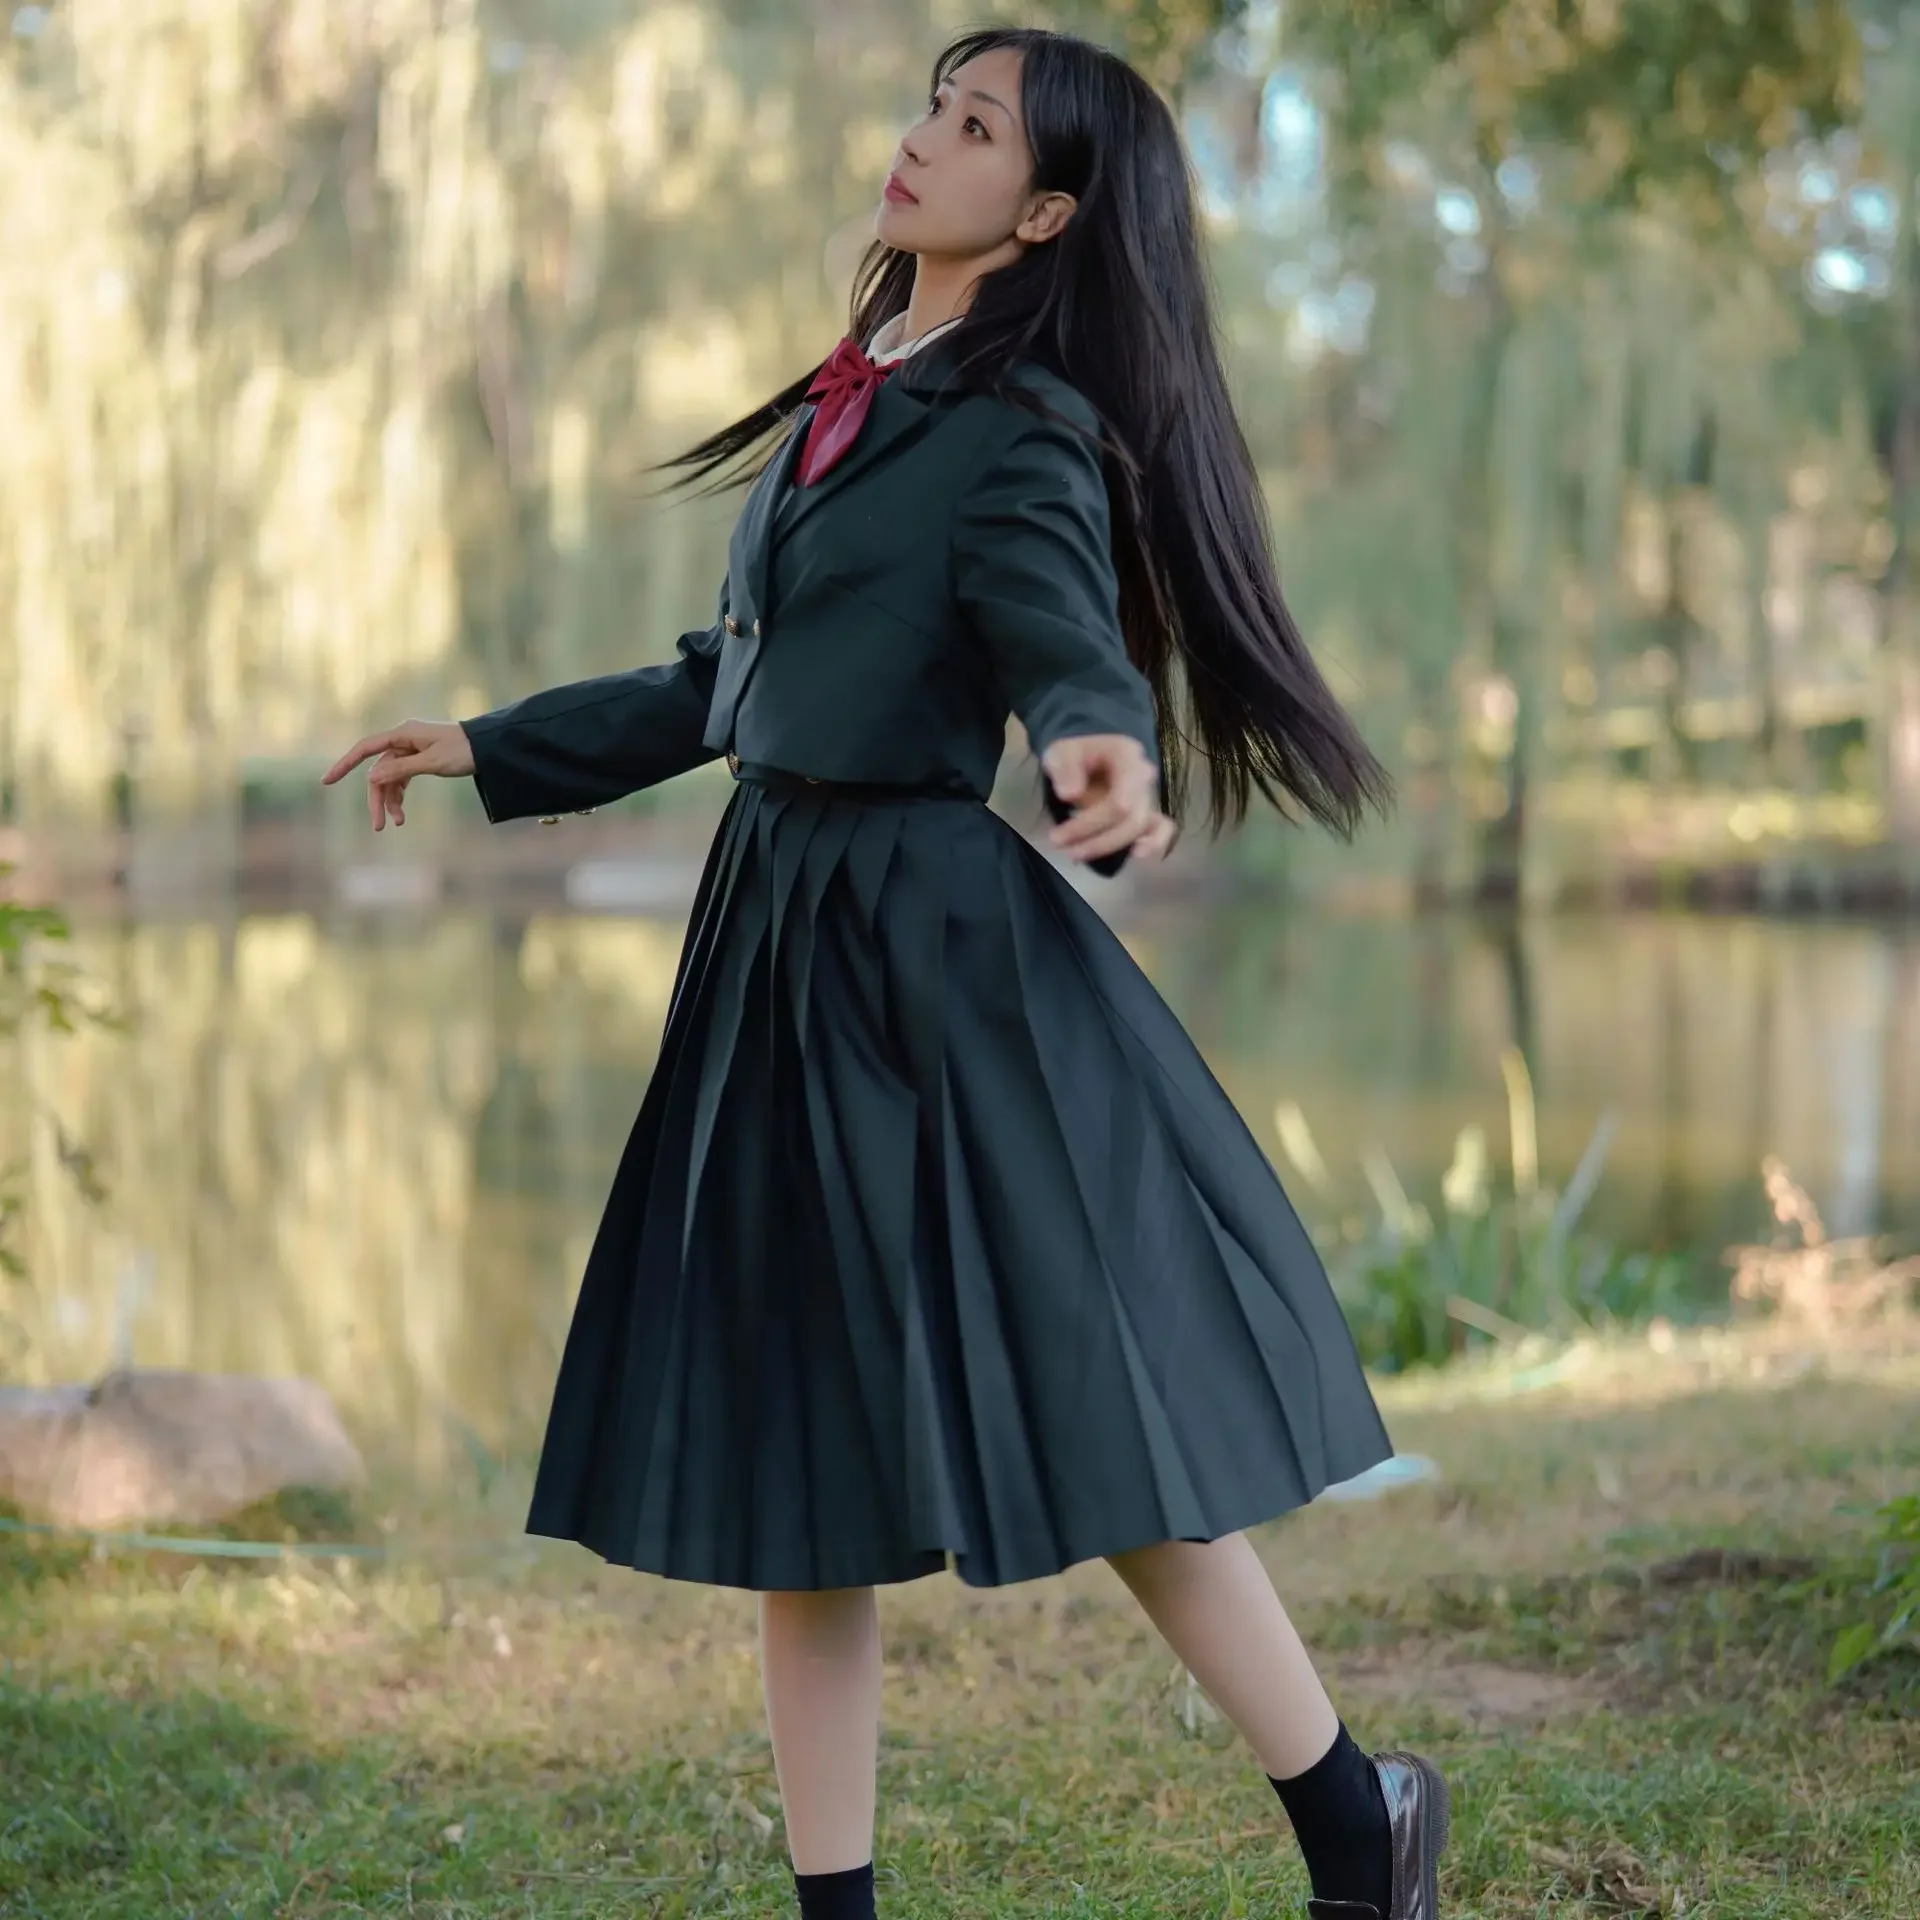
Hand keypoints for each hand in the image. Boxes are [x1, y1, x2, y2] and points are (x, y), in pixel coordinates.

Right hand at [320, 719, 475, 831]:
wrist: (489, 747)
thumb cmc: (463, 750)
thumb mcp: (432, 762)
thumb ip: (401, 770)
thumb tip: (371, 778)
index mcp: (403, 734)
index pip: (365, 749)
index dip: (345, 764)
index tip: (327, 781)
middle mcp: (403, 740)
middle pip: (379, 771)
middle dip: (377, 799)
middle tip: (378, 827)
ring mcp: (411, 751)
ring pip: (390, 778)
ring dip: (391, 801)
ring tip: (398, 823)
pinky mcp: (419, 760)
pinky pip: (402, 779)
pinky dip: (400, 795)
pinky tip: (401, 813)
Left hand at [1041, 734, 1177, 864]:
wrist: (1086, 755)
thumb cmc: (1075, 754)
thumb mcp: (1060, 752)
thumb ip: (1064, 769)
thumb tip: (1070, 795)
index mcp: (1126, 756)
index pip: (1118, 799)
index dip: (1092, 822)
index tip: (1060, 836)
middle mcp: (1143, 776)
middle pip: (1128, 817)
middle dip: (1093, 837)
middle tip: (1057, 842)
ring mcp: (1147, 795)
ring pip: (1138, 828)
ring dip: (1107, 845)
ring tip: (1074, 853)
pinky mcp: (1148, 811)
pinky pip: (1162, 828)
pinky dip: (1154, 843)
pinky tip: (1136, 855)